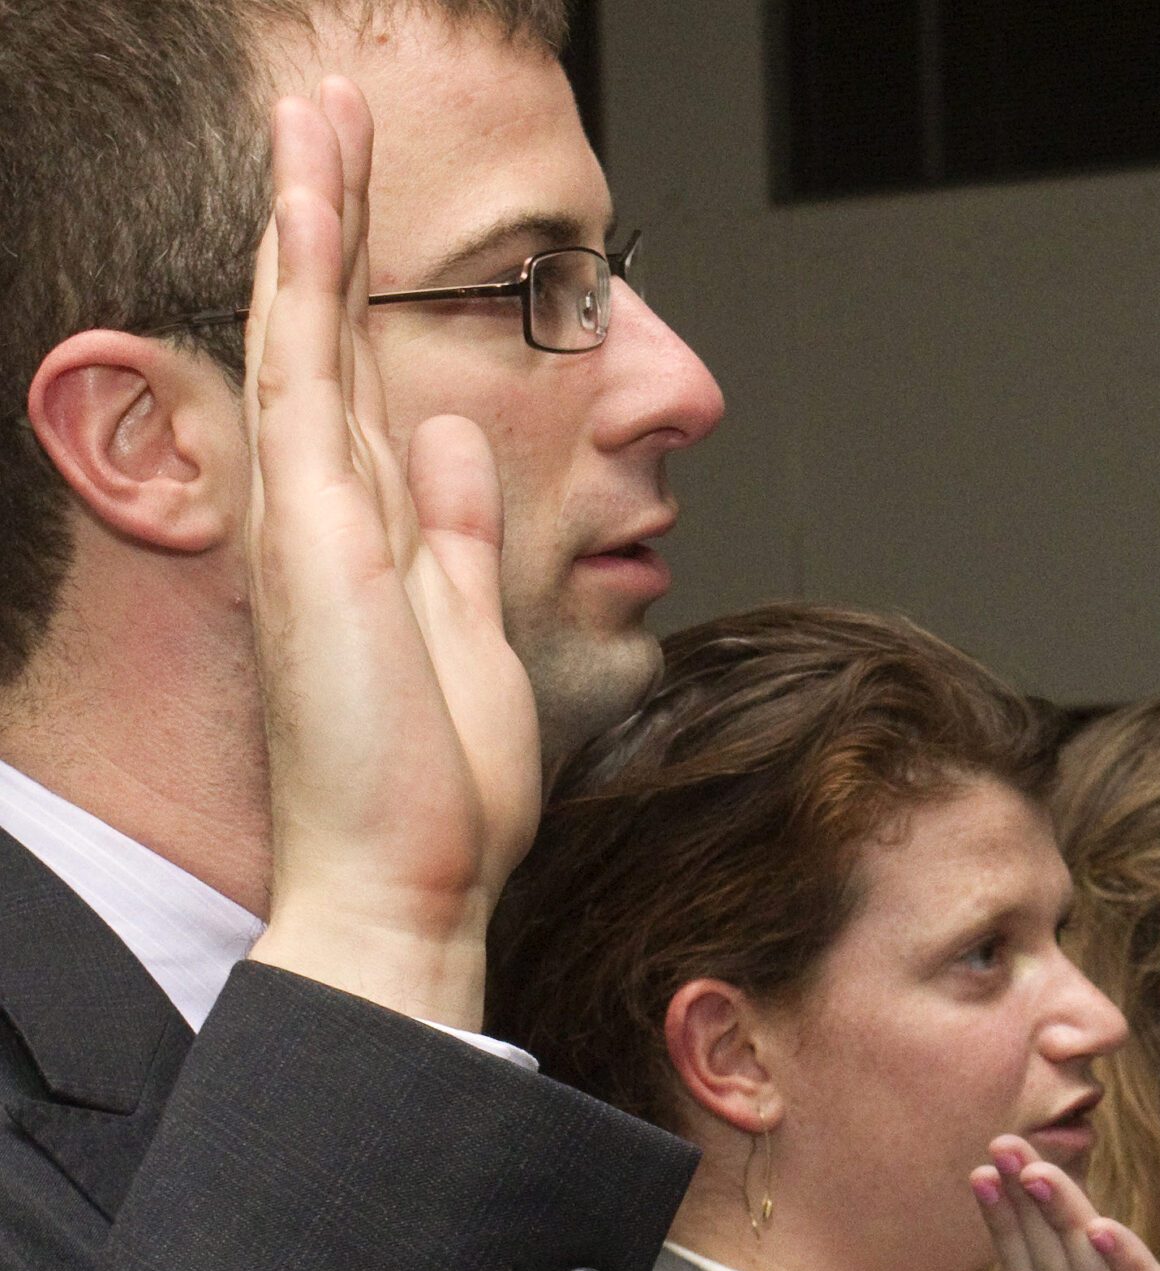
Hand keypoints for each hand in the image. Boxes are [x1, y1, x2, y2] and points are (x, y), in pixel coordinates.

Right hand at [239, 81, 537, 1028]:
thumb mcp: (472, 635)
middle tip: (324, 112)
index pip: (362, 382)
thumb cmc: (437, 788)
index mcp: (370, 538)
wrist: (402, 883)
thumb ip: (460, 538)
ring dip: (308, 217)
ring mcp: (311, 518)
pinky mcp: (316, 533)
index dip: (360, 289)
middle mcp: (326, 515)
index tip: (366, 205)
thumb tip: (453, 446)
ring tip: (313, 112)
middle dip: (324, 220)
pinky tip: (306, 205)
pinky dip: (305, 287)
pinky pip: (304, 378)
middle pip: (321, 334)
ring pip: (302, 330)